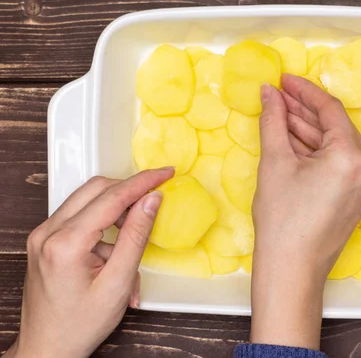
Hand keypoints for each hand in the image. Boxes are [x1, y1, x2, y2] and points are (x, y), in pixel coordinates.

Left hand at [5, 168, 173, 357]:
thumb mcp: (118, 283)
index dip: (143, 182)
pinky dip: (103, 225)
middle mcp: (47, 233)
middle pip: (96, 189)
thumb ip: (136, 236)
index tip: (165, 173)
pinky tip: (115, 251)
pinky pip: (79, 216)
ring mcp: (42, 235)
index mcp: (64, 243)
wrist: (47, 349)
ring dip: (116, 210)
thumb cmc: (79, 325)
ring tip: (133, 239)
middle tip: (157, 195)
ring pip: (87, 200)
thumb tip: (151, 200)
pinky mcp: (44, 240)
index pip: (111, 197)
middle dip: (129, 190)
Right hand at [250, 74, 360, 349]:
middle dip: (303, 111)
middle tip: (277, 96)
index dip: (304, 91)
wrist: (291, 270)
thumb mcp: (274, 162)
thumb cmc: (281, 218)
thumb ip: (273, 120)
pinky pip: (338, 164)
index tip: (283, 79)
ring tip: (278, 116)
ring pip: (336, 146)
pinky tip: (292, 140)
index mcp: (353, 157)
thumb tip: (269, 92)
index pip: (330, 109)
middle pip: (334, 127)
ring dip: (308, 131)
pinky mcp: (359, 198)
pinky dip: (316, 152)